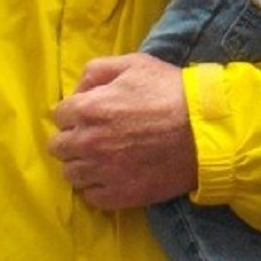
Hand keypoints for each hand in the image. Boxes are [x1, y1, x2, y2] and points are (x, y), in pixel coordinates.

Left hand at [49, 53, 197, 208]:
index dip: (72, 111)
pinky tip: (110, 175)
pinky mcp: (118, 195)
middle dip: (71, 137)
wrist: (203, 131)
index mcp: (88, 109)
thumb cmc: (168, 91)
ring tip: (100, 157)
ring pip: (70, 174)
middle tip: (92, 134)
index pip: (58, 114)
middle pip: (58, 146)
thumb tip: (78, 90)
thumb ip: (97, 71)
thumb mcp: (133, 63)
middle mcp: (88, 143)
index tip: (87, 112)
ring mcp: (102, 172)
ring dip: (80, 163)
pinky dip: (95, 187)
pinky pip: (90, 197)